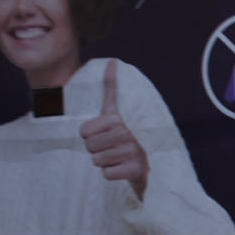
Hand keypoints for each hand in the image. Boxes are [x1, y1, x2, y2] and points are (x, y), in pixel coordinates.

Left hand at [80, 67, 149, 198]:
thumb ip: (112, 88)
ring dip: (104, 163)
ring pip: (97, 160)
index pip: (84, 130)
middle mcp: (128, 133)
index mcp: (120, 118)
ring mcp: (134, 152)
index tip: (103, 135)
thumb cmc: (128, 135)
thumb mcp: (118, 111)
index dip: (89, 136)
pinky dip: (112, 174)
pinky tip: (123, 168)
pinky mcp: (136, 170)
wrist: (150, 164)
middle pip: (89, 146)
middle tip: (111, 149)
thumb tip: (112, 60)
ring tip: (118, 158)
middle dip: (96, 151)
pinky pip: (107, 174)